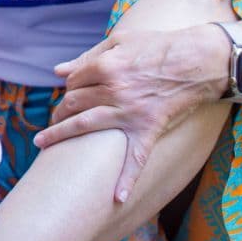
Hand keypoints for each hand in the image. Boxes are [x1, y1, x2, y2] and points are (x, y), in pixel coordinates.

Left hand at [35, 25, 227, 201]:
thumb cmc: (157, 47)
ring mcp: (129, 112)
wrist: (197, 61)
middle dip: (58, 112)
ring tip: (44, 143)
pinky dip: (127, 178)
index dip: (68, 87)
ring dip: (61, 134)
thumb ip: (86, 57)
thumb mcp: (119, 42)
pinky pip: (136, 157)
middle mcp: (113, 90)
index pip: (73, 82)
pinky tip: (118, 197)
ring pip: (85, 124)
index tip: (69, 93)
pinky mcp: (148, 127)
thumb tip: (58, 71)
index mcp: (104, 66)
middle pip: (72, 103)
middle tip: (51, 121)